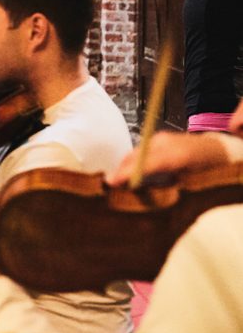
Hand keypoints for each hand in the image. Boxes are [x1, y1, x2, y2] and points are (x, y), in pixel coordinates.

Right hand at [108, 131, 233, 185]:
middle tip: (111, 185)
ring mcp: (162, 138)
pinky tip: (133, 172)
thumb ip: (166, 188)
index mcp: (178, 155)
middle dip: (121, 170)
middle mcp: (167, 142)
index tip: (111, 182)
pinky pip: (141, 150)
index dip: (126, 173)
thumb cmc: (210, 171)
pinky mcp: (159, 138)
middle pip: (135, 156)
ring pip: (136, 152)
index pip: (145, 163)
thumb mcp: (190, 185)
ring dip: (127, 166)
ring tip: (120, 181)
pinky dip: (134, 161)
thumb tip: (142, 195)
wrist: (222, 152)